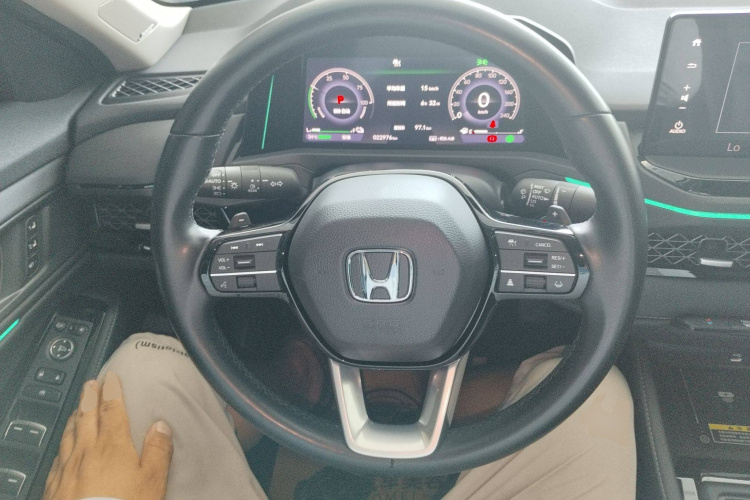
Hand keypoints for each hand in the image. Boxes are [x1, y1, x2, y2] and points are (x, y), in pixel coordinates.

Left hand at [43, 372, 173, 499]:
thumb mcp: (153, 480)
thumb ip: (158, 451)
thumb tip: (161, 426)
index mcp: (113, 445)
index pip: (111, 409)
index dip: (111, 390)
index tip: (111, 377)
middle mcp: (87, 451)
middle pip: (86, 416)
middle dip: (89, 397)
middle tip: (90, 383)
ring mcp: (68, 467)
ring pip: (69, 434)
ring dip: (74, 417)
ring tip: (77, 409)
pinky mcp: (55, 485)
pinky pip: (57, 457)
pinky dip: (62, 444)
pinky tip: (63, 446)